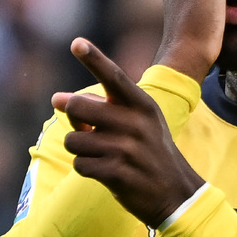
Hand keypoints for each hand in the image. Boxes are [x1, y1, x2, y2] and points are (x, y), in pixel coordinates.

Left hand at [53, 38, 204, 227]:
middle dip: (72, 118)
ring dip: (80, 149)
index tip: (76, 43)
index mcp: (142, 105)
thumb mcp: (141, 123)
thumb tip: (59, 100)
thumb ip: (106, 107)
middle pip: (77, 107)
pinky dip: (86, 168)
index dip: (93, 58)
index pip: (113, 77)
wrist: (176, 193)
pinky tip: (104, 172)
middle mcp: (135, 123)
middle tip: (84, 127)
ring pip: (74, 140)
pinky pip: (80, 164)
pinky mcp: (116, 173)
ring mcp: (126, 149)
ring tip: (100, 155)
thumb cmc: (150, 153)